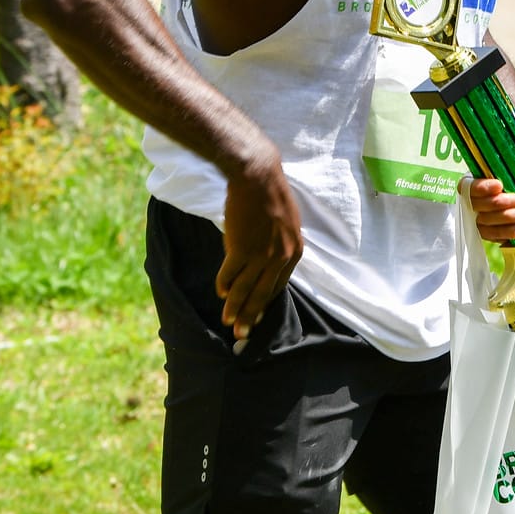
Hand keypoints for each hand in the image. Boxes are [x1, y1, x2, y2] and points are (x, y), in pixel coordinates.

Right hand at [217, 148, 302, 342]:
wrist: (258, 178)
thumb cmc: (269, 197)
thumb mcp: (286, 225)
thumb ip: (279, 245)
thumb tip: (268, 262)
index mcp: (294, 251)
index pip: (279, 286)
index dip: (266, 303)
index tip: (258, 318)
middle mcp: (281, 257)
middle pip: (264, 294)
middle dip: (251, 316)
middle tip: (242, 335)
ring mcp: (262, 255)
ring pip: (246, 289)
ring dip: (234, 307)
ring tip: (227, 322)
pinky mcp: (242, 249)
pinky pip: (230, 274)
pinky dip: (223, 285)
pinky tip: (219, 292)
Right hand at [464, 130, 514, 243]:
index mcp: (479, 177)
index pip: (467, 185)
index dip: (480, 187)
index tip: (499, 185)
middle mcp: (477, 199)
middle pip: (476, 206)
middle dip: (498, 204)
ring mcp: (483, 217)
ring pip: (484, 224)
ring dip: (506, 220)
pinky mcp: (493, 232)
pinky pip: (495, 237)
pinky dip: (510, 234)